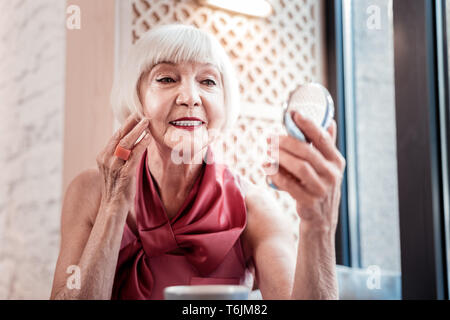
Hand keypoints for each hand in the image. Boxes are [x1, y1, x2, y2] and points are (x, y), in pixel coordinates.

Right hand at [96, 113, 152, 210]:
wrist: (113, 206)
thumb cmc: (117, 187)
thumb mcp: (114, 168)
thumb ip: (119, 156)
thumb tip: (131, 142)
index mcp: (103, 156)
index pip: (115, 136)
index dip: (125, 125)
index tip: (135, 116)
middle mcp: (106, 160)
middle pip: (119, 136)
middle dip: (132, 124)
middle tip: (142, 116)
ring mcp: (114, 167)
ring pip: (126, 143)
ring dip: (137, 131)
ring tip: (147, 123)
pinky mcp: (124, 174)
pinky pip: (134, 156)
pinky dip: (141, 145)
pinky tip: (148, 139)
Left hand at [263, 111, 345, 232]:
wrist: (321, 220)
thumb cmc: (320, 187)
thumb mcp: (328, 167)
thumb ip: (327, 145)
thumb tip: (330, 121)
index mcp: (337, 161)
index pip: (322, 138)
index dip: (308, 124)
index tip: (293, 114)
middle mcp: (332, 174)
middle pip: (307, 151)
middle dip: (286, 142)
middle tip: (270, 138)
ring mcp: (321, 189)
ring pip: (299, 167)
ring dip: (280, 157)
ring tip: (267, 152)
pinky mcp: (308, 202)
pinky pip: (289, 184)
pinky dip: (276, 174)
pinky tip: (268, 168)